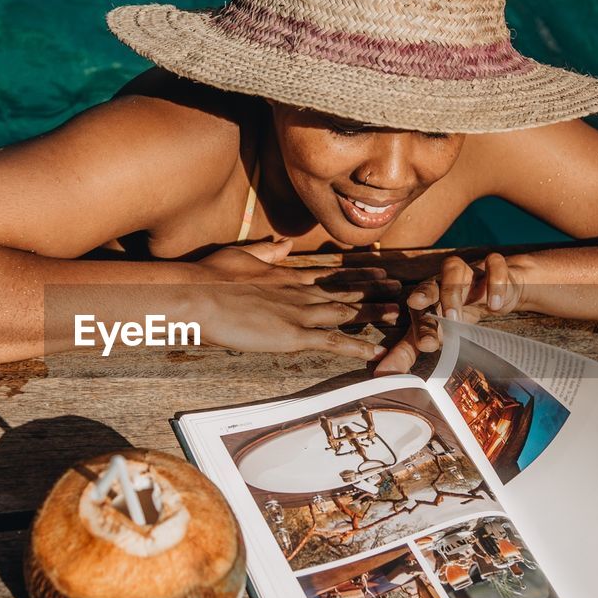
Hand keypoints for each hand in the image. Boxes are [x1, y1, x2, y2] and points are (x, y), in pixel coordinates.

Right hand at [192, 239, 401, 358]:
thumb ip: (265, 252)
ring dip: (374, 314)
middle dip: (374, 291)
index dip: (355, 274)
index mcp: (284, 276)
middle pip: (344, 291)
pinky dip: (356, 346)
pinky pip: (331, 342)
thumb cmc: (207, 277)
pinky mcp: (292, 335)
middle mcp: (298, 292)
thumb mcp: (239, 256)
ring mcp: (298, 313)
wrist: (196, 294)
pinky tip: (376, 351)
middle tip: (400, 290)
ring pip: (346, 313)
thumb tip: (285, 245)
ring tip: (400, 315)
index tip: (378, 270)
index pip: (328, 275)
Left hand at [374, 252, 525, 374]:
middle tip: (422, 313)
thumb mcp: (435, 332)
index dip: (421, 329)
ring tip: (456, 318)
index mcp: (426, 299)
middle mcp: (440, 282)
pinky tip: (495, 305)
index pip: (419, 313)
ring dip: (453, 292)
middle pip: (429, 285)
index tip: (424, 346)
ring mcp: (465, 272)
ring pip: (454, 270)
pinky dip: (494, 283)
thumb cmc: (457, 312)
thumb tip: (383, 374)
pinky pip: (492, 265)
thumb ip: (408, 351)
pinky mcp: (491, 266)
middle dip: (425, 297)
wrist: (496, 289)